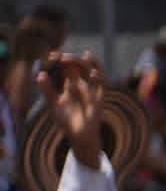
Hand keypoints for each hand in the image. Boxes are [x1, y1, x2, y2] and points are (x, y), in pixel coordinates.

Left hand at [36, 53, 104, 168]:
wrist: (79, 135)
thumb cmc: (66, 121)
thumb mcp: (53, 104)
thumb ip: (47, 90)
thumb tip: (39, 74)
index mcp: (69, 84)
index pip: (66, 67)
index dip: (60, 60)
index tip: (52, 54)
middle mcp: (81, 84)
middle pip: (78, 66)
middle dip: (71, 59)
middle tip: (62, 55)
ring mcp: (91, 89)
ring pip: (92, 70)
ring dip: (87, 63)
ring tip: (81, 56)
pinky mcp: (99, 97)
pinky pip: (101, 86)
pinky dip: (99, 78)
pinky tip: (93, 73)